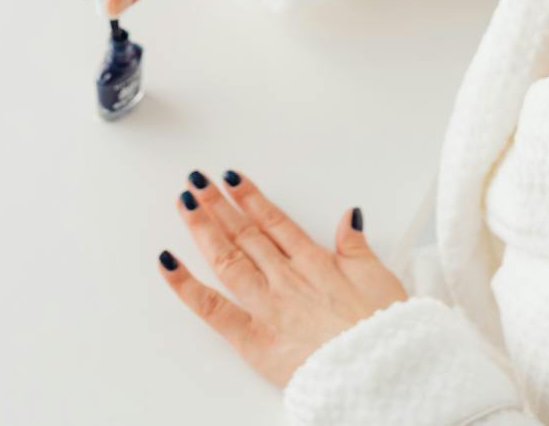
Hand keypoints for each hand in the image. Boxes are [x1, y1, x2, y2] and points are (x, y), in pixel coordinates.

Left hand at [158, 170, 407, 387]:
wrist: (379, 369)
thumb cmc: (382, 330)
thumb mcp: (379, 277)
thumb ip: (356, 245)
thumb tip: (350, 215)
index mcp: (314, 262)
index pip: (274, 221)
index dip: (250, 197)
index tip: (231, 179)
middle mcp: (285, 277)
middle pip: (245, 233)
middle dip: (218, 205)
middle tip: (197, 182)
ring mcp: (266, 304)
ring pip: (227, 258)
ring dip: (203, 228)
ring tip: (185, 203)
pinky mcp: (252, 337)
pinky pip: (211, 308)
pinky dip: (186, 285)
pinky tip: (167, 262)